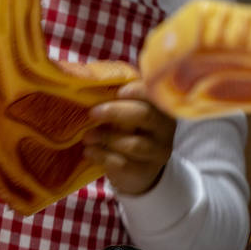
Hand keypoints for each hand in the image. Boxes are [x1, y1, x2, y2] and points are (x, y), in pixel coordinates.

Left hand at [83, 80, 175, 195]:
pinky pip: (123, 163)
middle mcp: (164, 129)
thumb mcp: (128, 113)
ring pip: (133, 143)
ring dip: (106, 137)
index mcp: (160, 107)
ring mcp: (157, 153)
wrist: (138, 170)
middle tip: (92, 113)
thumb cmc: (129, 131)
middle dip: (115, 112)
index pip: (153, 94)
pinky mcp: (145, 172)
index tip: (117, 91)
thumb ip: (118, 98)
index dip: (137, 91)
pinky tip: (89, 152)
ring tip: (87, 136)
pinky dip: (102, 156)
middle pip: (144, 115)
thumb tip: (90, 77)